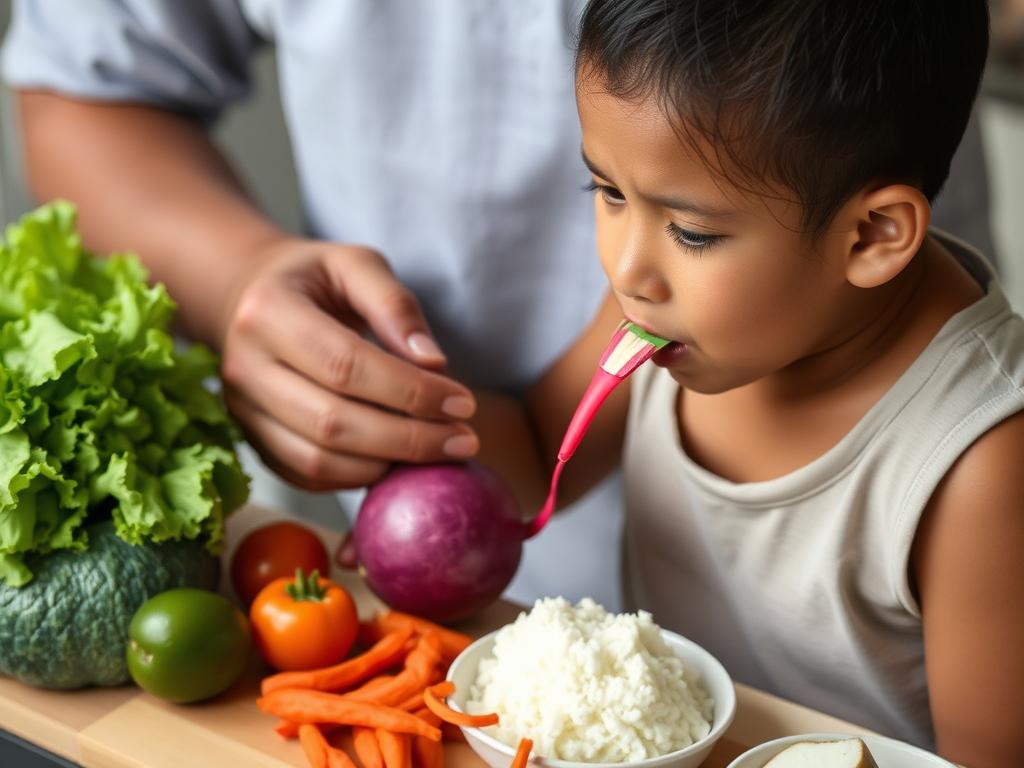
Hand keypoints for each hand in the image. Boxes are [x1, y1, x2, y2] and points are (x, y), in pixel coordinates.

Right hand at [219, 236, 478, 490]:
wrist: (245, 297)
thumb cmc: (313, 280)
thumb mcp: (356, 265)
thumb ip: (395, 306)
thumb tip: (433, 364)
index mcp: (269, 312)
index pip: (347, 366)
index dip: (410, 391)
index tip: (463, 402)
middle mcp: (244, 368)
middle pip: (332, 423)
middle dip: (408, 439)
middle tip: (463, 438)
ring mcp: (242, 412)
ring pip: (318, 462)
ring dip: (386, 466)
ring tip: (436, 449)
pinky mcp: (253, 442)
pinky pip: (308, 477)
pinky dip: (358, 477)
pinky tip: (397, 458)